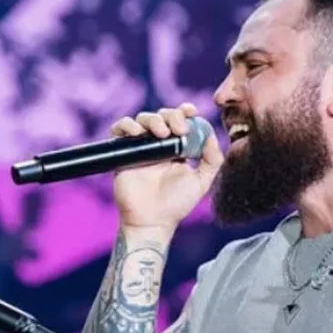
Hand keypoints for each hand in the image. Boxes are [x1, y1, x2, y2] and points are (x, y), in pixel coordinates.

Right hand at [111, 102, 223, 231]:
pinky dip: (127, 125)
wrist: (152, 221)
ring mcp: (140, 147)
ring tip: (162, 134)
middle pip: (163, 115)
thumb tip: (212, 135)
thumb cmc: (176, 204)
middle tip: (179, 129)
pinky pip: (120, 130)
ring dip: (153, 119)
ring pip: (143, 119)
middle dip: (172, 115)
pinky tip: (137, 133)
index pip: (181, 120)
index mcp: (177, 148)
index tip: (191, 112)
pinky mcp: (123, 153)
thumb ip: (212, 160)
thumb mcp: (202, 182)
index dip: (185, 111)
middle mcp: (158, 144)